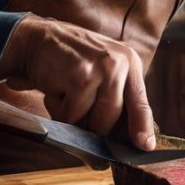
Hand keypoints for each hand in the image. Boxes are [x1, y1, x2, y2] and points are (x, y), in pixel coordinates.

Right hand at [0, 14, 154, 150]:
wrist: (38, 39)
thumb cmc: (71, 62)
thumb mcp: (102, 70)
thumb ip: (115, 98)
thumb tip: (123, 139)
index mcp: (130, 62)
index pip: (141, 102)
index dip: (142, 127)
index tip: (146, 146)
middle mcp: (120, 63)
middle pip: (113, 119)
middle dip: (94, 127)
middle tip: (76, 108)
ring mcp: (102, 69)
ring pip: (93, 122)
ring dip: (74, 119)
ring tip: (66, 94)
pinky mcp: (81, 77)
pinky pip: (72, 116)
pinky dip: (59, 111)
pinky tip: (56, 89)